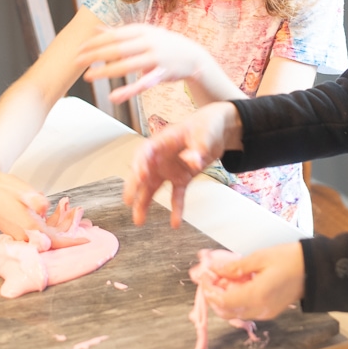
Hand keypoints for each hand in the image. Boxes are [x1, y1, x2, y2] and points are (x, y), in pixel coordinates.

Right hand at [0, 166, 86, 247]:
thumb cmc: (4, 188)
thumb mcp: (22, 190)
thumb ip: (35, 200)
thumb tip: (45, 207)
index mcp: (28, 227)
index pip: (54, 241)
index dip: (71, 242)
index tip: (86, 240)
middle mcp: (24, 235)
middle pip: (53, 238)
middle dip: (68, 227)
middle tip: (78, 211)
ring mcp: (20, 233)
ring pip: (46, 233)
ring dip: (60, 222)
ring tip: (68, 205)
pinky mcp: (18, 229)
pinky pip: (38, 230)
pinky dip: (50, 221)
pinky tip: (57, 207)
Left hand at [77, 23, 206, 102]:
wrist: (193, 56)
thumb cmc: (164, 44)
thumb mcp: (144, 34)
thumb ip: (120, 33)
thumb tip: (96, 29)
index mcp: (143, 30)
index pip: (114, 35)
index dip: (95, 42)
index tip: (79, 48)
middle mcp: (149, 42)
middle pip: (117, 48)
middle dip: (95, 55)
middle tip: (77, 61)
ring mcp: (156, 58)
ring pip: (126, 66)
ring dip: (105, 72)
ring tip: (88, 76)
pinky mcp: (162, 74)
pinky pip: (142, 84)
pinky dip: (128, 91)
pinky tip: (113, 97)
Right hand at [123, 101, 241, 227]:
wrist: (219, 130)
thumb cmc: (207, 126)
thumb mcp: (204, 134)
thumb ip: (198, 148)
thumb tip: (191, 161)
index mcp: (163, 141)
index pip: (145, 152)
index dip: (139, 164)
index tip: (138, 175)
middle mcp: (162, 157)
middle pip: (143, 172)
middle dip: (134, 187)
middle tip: (128, 201)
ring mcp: (170, 169)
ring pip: (153, 188)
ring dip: (145, 203)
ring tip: (139, 220)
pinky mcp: (181, 178)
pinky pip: (176, 195)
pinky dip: (176, 208)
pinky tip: (175, 223)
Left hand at [198, 243, 305, 320]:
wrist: (315, 269)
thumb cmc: (290, 259)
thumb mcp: (259, 258)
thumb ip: (235, 267)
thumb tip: (214, 269)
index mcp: (256, 296)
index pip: (222, 301)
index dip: (209, 290)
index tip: (204, 275)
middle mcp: (260, 310)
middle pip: (226, 311)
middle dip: (213, 295)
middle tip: (209, 276)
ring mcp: (266, 313)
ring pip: (235, 313)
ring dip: (223, 298)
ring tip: (221, 278)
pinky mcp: (270, 311)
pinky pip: (246, 310)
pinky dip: (235, 300)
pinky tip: (235, 284)